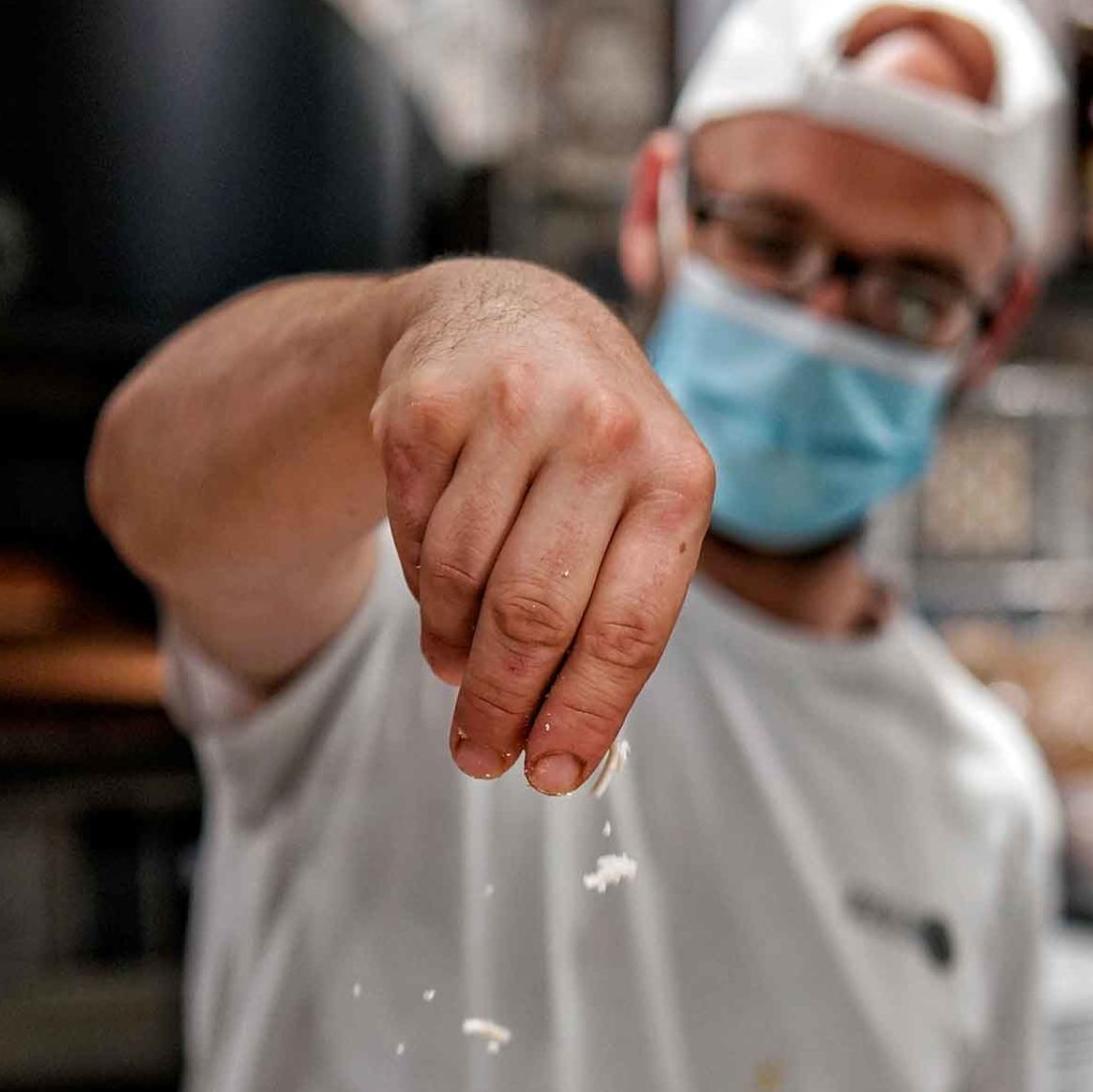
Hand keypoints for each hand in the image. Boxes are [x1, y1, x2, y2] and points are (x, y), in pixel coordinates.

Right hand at [371, 259, 714, 792]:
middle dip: (502, 705)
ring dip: (454, 651)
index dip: (584, 715)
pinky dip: (421, 588)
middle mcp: (603, 431)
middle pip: (534, 615)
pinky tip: (440, 592)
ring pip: (462, 583)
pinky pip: (413, 539)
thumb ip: (619, 615)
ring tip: (459, 669)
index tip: (550, 775)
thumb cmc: (591, 449)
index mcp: (678, 474)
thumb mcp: (641, 508)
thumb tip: (568, 749)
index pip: (628, 627)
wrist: (511, 316)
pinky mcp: (427, 404)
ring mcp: (512, 407)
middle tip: (480, 755)